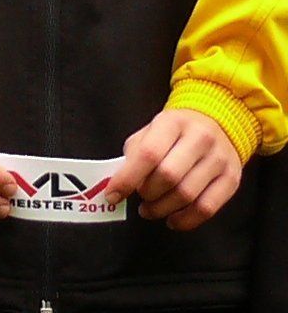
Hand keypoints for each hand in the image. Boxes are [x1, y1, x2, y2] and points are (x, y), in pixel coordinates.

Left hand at [104, 109, 241, 229]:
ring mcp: (219, 160)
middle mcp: (199, 139)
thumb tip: (119, 182)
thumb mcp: (152, 129)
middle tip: (140, 198)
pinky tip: (172, 220)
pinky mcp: (232, 180)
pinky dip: (185, 221)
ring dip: (162, 210)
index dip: (128, 178)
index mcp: (173, 122)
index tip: (112, 194)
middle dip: (147, 194)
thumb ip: (135, 152)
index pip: (148, 153)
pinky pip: (207, 209)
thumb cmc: (177, 131)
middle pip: (168, 176)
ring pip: (187, 195)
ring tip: (150, 210)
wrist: (218, 122)